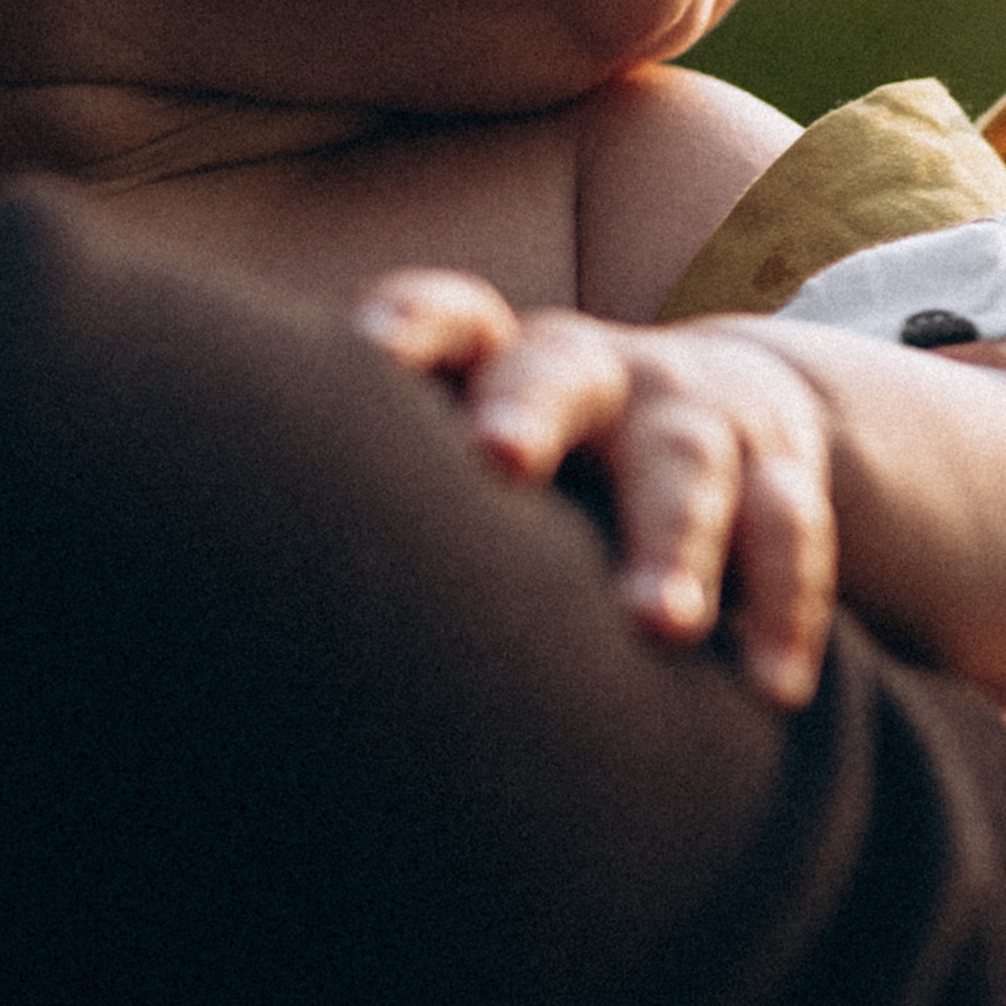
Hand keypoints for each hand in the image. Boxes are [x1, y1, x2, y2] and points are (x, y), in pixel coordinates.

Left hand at [357, 271, 838, 709]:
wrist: (731, 414)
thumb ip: (389, 483)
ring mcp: (690, 413)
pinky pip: (789, 532)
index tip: (366, 354)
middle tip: (495, 462)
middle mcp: (590, 372)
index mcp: (494, 361)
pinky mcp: (781, 469)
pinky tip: (773, 688)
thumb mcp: (471, 453)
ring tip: (657, 627)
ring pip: (685, 461)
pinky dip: (782, 608)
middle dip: (528, 413)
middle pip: (557, 372)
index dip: (409, 328)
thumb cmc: (544, 466)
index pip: (447, 317)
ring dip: (672, 541)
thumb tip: (216, 571)